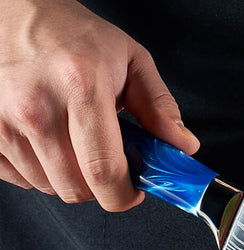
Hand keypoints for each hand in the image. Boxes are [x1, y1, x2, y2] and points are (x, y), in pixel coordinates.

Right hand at [0, 0, 198, 210]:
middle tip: (106, 162)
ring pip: (49, 187)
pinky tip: (47, 144)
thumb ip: (160, 108)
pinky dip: (38, 171)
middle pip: (77, 189)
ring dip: (69, 178)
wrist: (10, 7)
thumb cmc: (70, 35)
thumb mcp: (129, 60)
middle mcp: (37, 105)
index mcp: (81, 87)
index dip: (124, 195)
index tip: (133, 190)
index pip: (105, 173)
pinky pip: (19, 178)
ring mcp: (4, 119)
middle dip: (100, 187)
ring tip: (74, 144)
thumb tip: (183, 147)